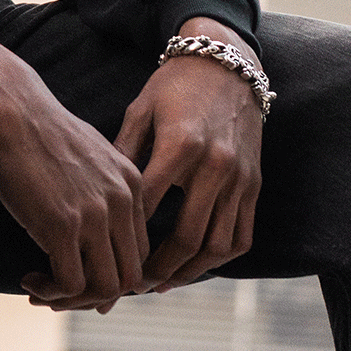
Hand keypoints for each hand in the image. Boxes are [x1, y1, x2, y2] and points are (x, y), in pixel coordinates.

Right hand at [0, 31, 147, 311]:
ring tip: (42, 289)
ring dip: (73, 301)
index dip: (111, 274)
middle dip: (95, 295)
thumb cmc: (34, 127)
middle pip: (129, 277)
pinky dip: (51, 292)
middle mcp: (121, 200)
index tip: (78, 275)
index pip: (139, 252)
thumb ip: (98, 188)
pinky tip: (29, 280)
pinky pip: (72, 284)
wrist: (6, 105)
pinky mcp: (63, 225)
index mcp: (131, 183)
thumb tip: (87, 230)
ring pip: (105, 288)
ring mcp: (95, 214)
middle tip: (59, 292)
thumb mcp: (84, 155)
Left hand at [115, 16, 263, 290]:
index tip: (104, 254)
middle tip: (132, 286)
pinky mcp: (255, 184)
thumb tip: (95, 196)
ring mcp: (240, 179)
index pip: (149, 207)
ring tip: (161, 283)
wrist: (226, 65)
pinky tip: (194, 267)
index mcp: (180, 146)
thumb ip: (121, 153)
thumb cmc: (173, 87)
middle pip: (187, 237)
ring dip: (189, 272)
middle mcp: (216, 167)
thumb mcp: (140, 112)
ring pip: (218, 245)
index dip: (125, 236)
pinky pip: (242, 235)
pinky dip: (219, 258)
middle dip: (158, 268)